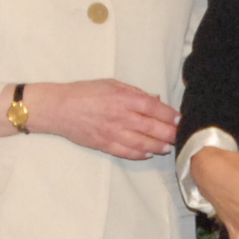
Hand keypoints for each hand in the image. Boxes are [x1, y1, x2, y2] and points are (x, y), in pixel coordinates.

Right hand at [19, 78, 179, 159]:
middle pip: (151, 127)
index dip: (168, 114)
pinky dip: (139, 154)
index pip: (152, 107)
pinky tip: (148, 153)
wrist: (58, 108)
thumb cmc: (84, 92)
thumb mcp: (110, 84)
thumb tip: (155, 98)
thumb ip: (134, 92)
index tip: (178, 118)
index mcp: (122, 98)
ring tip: (168, 147)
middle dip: (169, 132)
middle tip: (180, 135)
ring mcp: (112, 132)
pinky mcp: (104, 144)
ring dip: (158, 146)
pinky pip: (126, 152)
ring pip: (142, 143)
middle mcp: (119, 116)